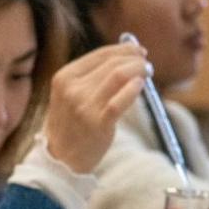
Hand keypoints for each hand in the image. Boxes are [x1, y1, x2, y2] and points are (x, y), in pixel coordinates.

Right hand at [44, 42, 150, 173]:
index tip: (138, 51)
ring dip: (138, 70)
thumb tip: (127, 54)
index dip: (123, 49)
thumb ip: (92, 75)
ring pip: (118, 76)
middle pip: (112, 63)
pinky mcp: (97, 124)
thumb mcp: (70, 93)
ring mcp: (84, 107)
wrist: (62, 158)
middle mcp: (72, 89)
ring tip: (147, 72)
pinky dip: (134, 89)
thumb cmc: (72, 123)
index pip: (100, 54)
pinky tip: (141, 85)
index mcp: (64, 77)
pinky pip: (121, 101)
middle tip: (146, 63)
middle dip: (134, 59)